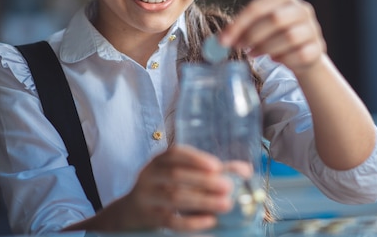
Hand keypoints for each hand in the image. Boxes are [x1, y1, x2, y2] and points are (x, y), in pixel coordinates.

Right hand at [106, 145, 233, 231]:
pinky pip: (170, 221)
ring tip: (226, 204)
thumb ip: (212, 171)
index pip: (175, 154)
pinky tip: (209, 221)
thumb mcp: (182, 175)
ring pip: (174, 198)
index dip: (195, 158)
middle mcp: (149, 175)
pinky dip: (191, 222)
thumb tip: (245, 170)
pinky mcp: (148, 218)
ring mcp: (146, 197)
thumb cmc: (165, 188)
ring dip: (202, 201)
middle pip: (176, 176)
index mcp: (159, 160)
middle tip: (228, 187)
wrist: (130, 212)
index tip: (216, 166)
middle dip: (204, 182)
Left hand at [220, 0, 326, 74]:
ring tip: (254, 54)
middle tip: (239, 47)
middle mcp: (302, 9)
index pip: (258, 7)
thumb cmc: (275, 37)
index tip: (223, 40)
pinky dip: (283, 60)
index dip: (238, 24)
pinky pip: (298, 54)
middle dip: (252, 35)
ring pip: (288, 37)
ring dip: (266, 48)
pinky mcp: (318, 48)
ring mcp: (312, 28)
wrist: (304, 53)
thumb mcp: (258, 27)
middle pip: (275, 19)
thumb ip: (241, 29)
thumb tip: (219, 39)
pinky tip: (276, 60)